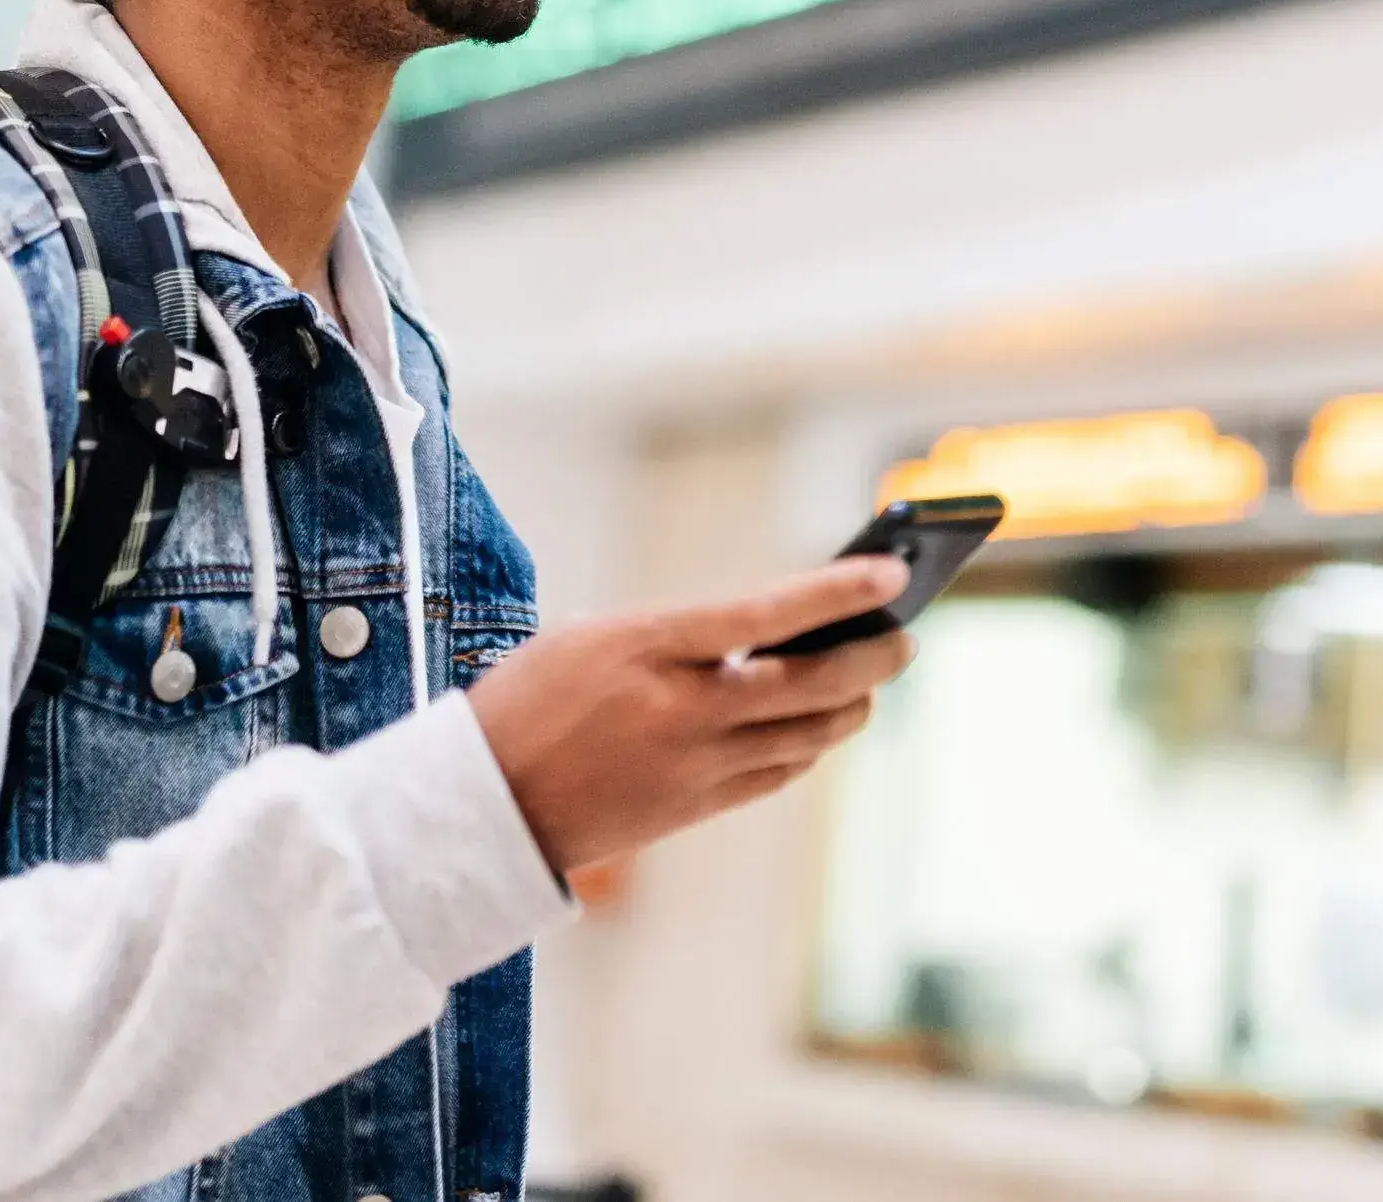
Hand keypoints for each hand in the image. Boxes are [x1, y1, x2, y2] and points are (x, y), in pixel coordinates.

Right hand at [466, 557, 915, 875]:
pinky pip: (779, 775)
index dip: (840, 591)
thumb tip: (773, 633)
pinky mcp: (695, 811)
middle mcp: (683, 711)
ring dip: (851, 704)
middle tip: (903, 635)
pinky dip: (810, 746)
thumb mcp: (595, 636)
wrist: (478, 805)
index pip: (770, 614)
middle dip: (873, 655)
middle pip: (814, 682)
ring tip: (869, 679)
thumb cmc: (529, 700)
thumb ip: (685, 634)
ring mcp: (694, 768)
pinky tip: (819, 726)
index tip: (893, 572)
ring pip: (809, 735)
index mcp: (651, 649)